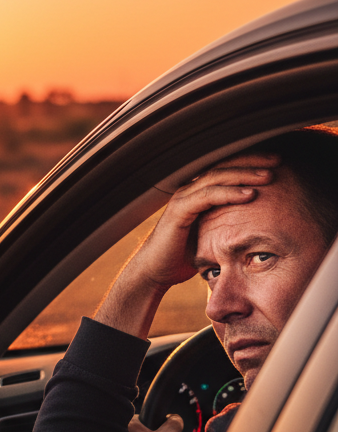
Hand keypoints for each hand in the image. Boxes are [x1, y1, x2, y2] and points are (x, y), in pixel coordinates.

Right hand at [95, 152, 277, 336]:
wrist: (154, 272)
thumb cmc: (181, 258)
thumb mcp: (211, 238)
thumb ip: (227, 226)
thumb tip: (254, 228)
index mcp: (197, 193)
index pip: (226, 169)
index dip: (250, 163)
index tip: (276, 164)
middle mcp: (189, 190)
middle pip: (223, 166)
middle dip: (252, 161)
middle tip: (278, 160)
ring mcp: (183, 199)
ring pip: (216, 177)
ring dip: (244, 174)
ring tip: (269, 175)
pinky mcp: (179, 210)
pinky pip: (207, 195)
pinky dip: (230, 193)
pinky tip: (249, 194)